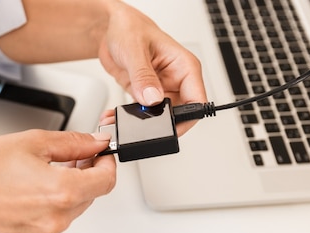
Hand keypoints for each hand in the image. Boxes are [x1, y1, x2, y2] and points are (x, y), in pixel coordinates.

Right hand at [0, 130, 115, 232]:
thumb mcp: (35, 142)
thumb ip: (75, 144)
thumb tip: (95, 144)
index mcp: (62, 193)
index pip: (106, 181)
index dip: (106, 164)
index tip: (100, 156)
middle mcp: (56, 221)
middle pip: (88, 197)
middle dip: (83, 177)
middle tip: (66, 159)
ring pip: (70, 212)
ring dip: (64, 194)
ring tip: (38, 176)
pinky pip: (50, 226)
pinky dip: (46, 210)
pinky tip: (26, 194)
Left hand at [97, 2, 206, 136]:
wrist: (112, 28)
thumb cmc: (130, 28)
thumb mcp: (135, 50)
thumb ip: (144, 77)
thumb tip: (152, 99)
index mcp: (184, 66)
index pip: (196, 100)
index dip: (186, 118)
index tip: (170, 126)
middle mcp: (176, 80)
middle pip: (179, 114)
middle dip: (161, 123)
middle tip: (143, 124)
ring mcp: (161, 89)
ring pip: (159, 116)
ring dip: (142, 122)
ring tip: (124, 120)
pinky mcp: (146, 95)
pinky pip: (143, 113)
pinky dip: (130, 117)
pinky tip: (117, 115)